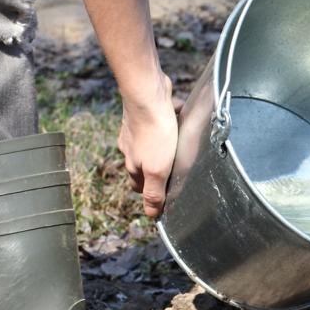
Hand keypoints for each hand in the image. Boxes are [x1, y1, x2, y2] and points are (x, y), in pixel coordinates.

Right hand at [117, 74, 181, 217]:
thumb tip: (151, 214)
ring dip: (163, 146)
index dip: (151, 192)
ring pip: (150, 143)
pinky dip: (168, 124)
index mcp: (132, 164)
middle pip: (145, 164)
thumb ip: (154, 192)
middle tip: (174, 173)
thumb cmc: (154, 132)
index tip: (163, 196)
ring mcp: (136, 128)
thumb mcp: (157, 170)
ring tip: (179, 147)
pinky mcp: (145, 112)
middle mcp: (130, 147)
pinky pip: (158, 122)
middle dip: (158, 170)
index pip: (139, 186)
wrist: (147, 94)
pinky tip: (178, 121)